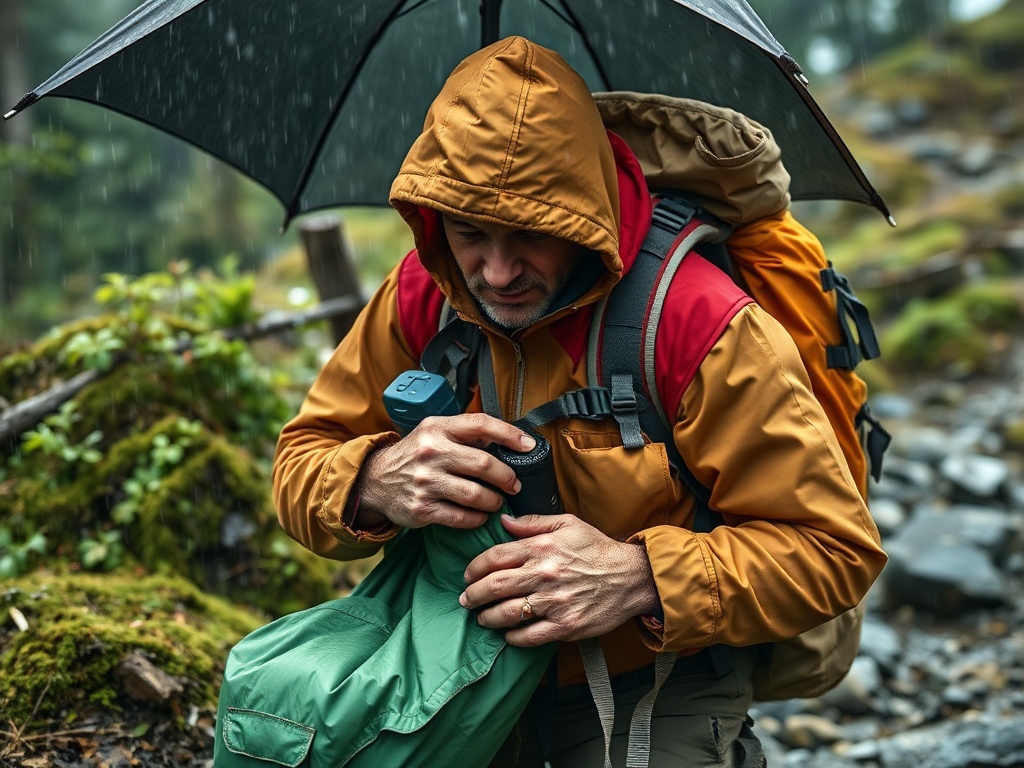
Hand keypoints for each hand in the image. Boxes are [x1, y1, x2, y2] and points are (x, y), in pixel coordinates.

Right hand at [355, 413, 535, 528]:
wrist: (376, 480)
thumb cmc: (415, 455)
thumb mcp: (434, 433)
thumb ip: (466, 434)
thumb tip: (510, 440)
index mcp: (438, 429)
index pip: (480, 425)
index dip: (509, 434)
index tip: (529, 445)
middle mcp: (431, 452)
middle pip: (483, 464)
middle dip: (507, 477)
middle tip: (513, 484)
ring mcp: (425, 482)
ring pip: (476, 495)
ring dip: (494, 501)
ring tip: (496, 501)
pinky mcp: (422, 508)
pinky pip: (461, 517)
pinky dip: (477, 518)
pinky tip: (479, 515)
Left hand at [459, 514, 658, 646]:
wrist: (632, 577)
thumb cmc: (598, 549)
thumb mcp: (567, 524)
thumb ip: (532, 522)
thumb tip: (503, 522)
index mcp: (542, 547)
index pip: (495, 557)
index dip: (474, 567)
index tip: (468, 575)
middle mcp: (544, 575)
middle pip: (494, 586)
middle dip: (473, 595)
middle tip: (466, 600)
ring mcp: (554, 603)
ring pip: (507, 613)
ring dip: (487, 618)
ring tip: (482, 618)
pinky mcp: (565, 626)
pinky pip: (529, 636)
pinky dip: (512, 637)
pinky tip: (508, 634)